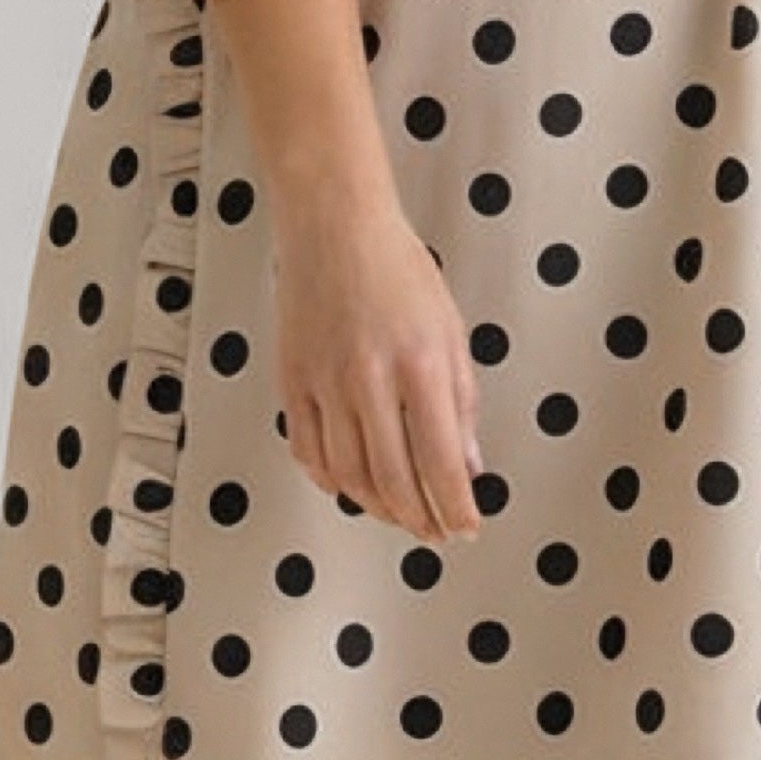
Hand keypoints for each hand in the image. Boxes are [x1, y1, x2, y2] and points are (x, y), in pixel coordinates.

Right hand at [273, 196, 484, 546]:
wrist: (334, 226)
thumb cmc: (396, 269)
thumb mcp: (451, 331)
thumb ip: (461, 400)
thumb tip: (468, 462)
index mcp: (420, 365)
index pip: (441, 461)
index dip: (455, 506)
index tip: (465, 526)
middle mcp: (370, 379)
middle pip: (394, 479)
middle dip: (420, 519)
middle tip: (435, 533)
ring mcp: (325, 382)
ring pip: (349, 475)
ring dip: (379, 507)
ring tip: (400, 516)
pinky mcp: (292, 381)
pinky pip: (308, 451)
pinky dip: (331, 480)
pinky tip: (350, 486)